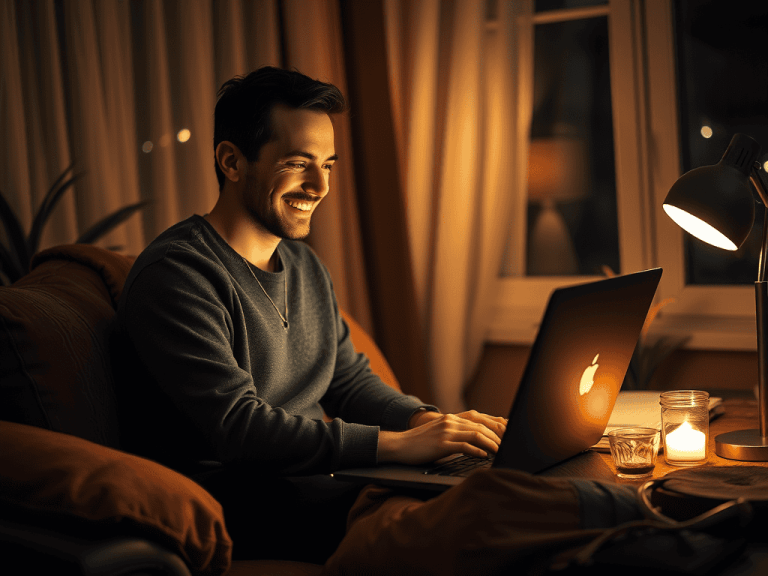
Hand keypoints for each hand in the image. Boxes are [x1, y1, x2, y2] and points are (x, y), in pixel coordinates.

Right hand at [378, 411, 506, 464]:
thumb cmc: (420, 443)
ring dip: (491, 444)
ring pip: (475, 434)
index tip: (509, 432)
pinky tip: (484, 456)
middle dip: (498, 435)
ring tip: (501, 451)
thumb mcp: (440, 433)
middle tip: (510, 444)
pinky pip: (463, 446)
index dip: (496, 424)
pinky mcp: (441, 443)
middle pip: (481, 426)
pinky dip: (477, 451)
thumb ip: (456, 433)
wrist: (399, 445)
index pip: (480, 418)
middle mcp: (450, 421)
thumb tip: (477, 443)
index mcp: (451, 418)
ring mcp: (445, 431)